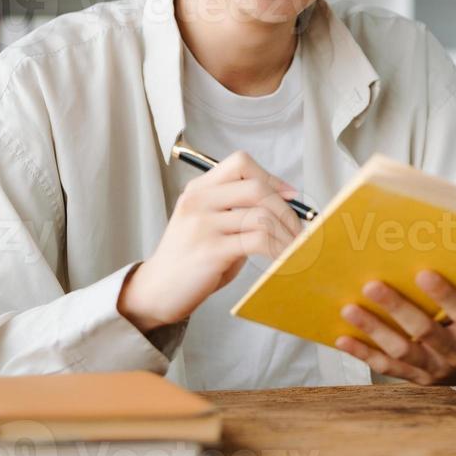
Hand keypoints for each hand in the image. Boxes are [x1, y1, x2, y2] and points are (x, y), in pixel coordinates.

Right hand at [118, 151, 302, 333]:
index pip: (241, 163)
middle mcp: (198, 201)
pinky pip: (257, 241)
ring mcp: (202, 224)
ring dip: (286, 233)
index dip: (271, 177)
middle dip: (286, 209)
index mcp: (199, 189)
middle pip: (256, 188)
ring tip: (296, 248)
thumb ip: (239, 210)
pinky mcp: (210, 250)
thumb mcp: (210, 224)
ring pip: (261, 216)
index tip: (290, 197)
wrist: (157, 291)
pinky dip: (278, 249)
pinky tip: (282, 259)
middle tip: (298, 230)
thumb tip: (286, 201)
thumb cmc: (191, 259)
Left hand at [335, 243, 455, 388]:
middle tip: (372, 284)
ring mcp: (436, 369)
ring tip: (350, 307)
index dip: (444, 296)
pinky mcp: (419, 377)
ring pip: (401, 351)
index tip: (424, 272)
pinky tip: (342, 339)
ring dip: (373, 330)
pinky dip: (364, 355)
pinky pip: (389, 368)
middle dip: (397, 309)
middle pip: (424, 332)